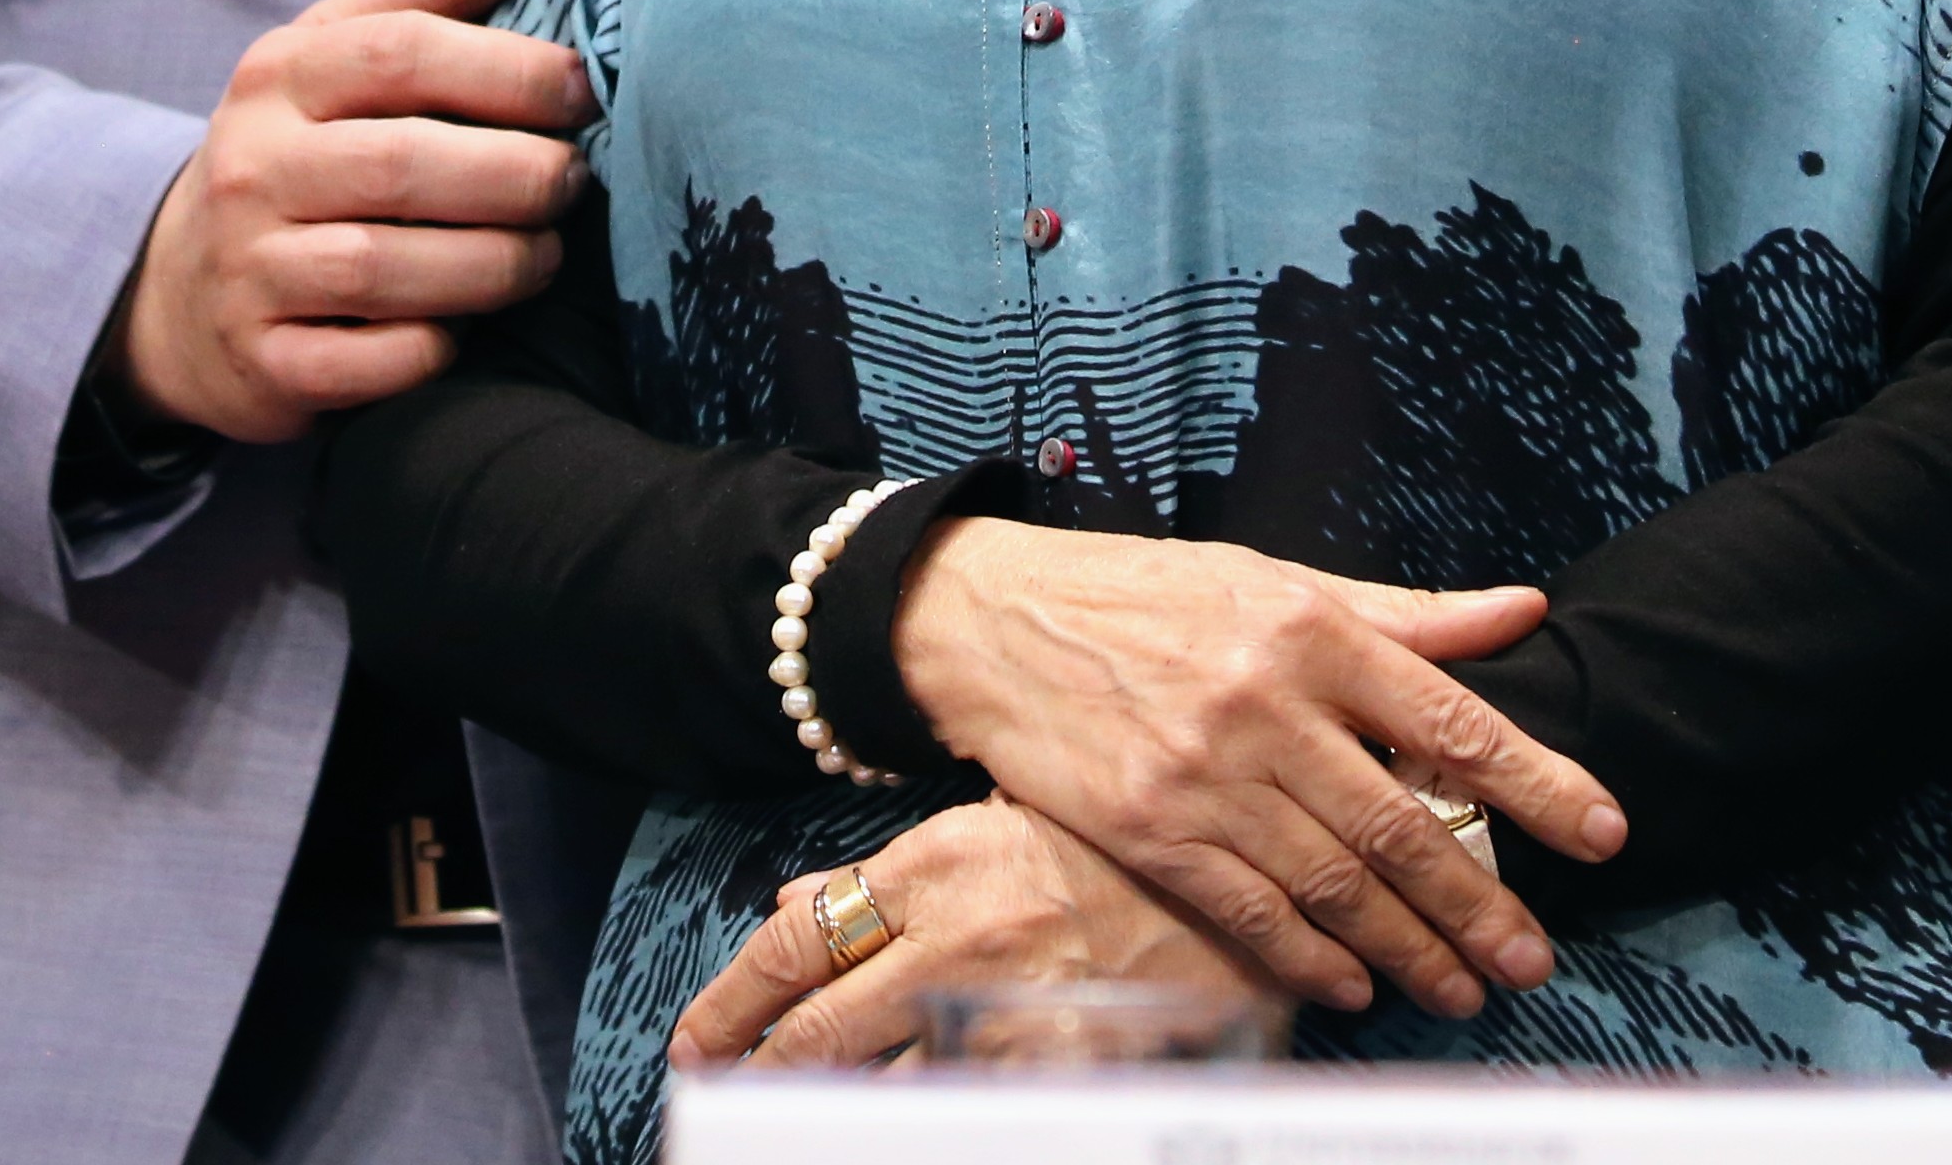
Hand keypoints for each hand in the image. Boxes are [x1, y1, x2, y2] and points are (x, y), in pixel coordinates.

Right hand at [113, 0, 590, 440]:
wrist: (180, 287)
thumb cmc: (301, 147)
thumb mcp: (340, 51)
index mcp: (282, 74)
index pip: (402, 52)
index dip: (509, 69)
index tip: (581, 93)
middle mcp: (253, 167)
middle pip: (403, 165)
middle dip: (516, 176)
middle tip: (574, 183)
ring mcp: (248, 269)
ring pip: (384, 268)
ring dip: (492, 266)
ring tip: (545, 256)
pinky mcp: (260, 362)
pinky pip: (360, 365)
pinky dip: (427, 350)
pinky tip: (464, 330)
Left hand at [671, 800, 1280, 1069]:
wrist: (1254, 877)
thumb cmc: (1126, 843)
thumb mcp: (1000, 823)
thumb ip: (894, 872)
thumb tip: (797, 901)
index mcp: (942, 863)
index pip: (804, 938)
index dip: (734, 1000)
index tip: (696, 1043)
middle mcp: (960, 935)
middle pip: (821, 1029)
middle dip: (760, 1074)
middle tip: (720, 1102)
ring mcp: (1008, 1008)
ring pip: (879, 1084)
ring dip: (828, 1109)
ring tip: (788, 1128)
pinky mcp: (1056, 1069)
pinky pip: (960, 1116)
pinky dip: (920, 1126)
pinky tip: (897, 1129)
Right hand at [887, 520, 1623, 1018]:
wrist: (997, 617)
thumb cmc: (1151, 595)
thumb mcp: (1280, 580)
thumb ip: (1405, 614)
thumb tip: (1522, 610)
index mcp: (1311, 627)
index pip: (1450, 716)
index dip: (1537, 781)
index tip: (1602, 831)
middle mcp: (1266, 700)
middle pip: (1400, 823)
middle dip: (1478, 902)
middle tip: (1534, 958)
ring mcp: (1206, 772)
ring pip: (1334, 883)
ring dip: (1408, 949)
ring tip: (1463, 989)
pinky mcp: (1151, 829)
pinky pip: (1252, 912)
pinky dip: (1311, 959)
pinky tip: (1354, 988)